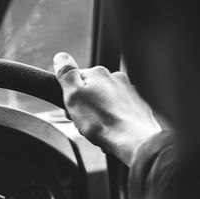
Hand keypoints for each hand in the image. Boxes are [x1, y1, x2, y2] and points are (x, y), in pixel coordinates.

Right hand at [53, 52, 161, 166]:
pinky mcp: (138, 106)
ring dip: (100, 114)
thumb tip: (61, 56)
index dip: (70, 96)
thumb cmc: (103, 122)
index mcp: (98, 73)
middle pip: (92, 90)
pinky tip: (112, 131)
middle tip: (85, 121)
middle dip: (86, 105)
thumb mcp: (74, 96)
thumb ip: (66, 74)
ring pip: (106, 102)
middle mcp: (116, 78)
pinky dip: (114, 120)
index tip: (72, 109)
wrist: (134, 141)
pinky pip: (120, 112)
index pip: (76, 79)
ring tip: (100, 128)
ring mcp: (129, 92)